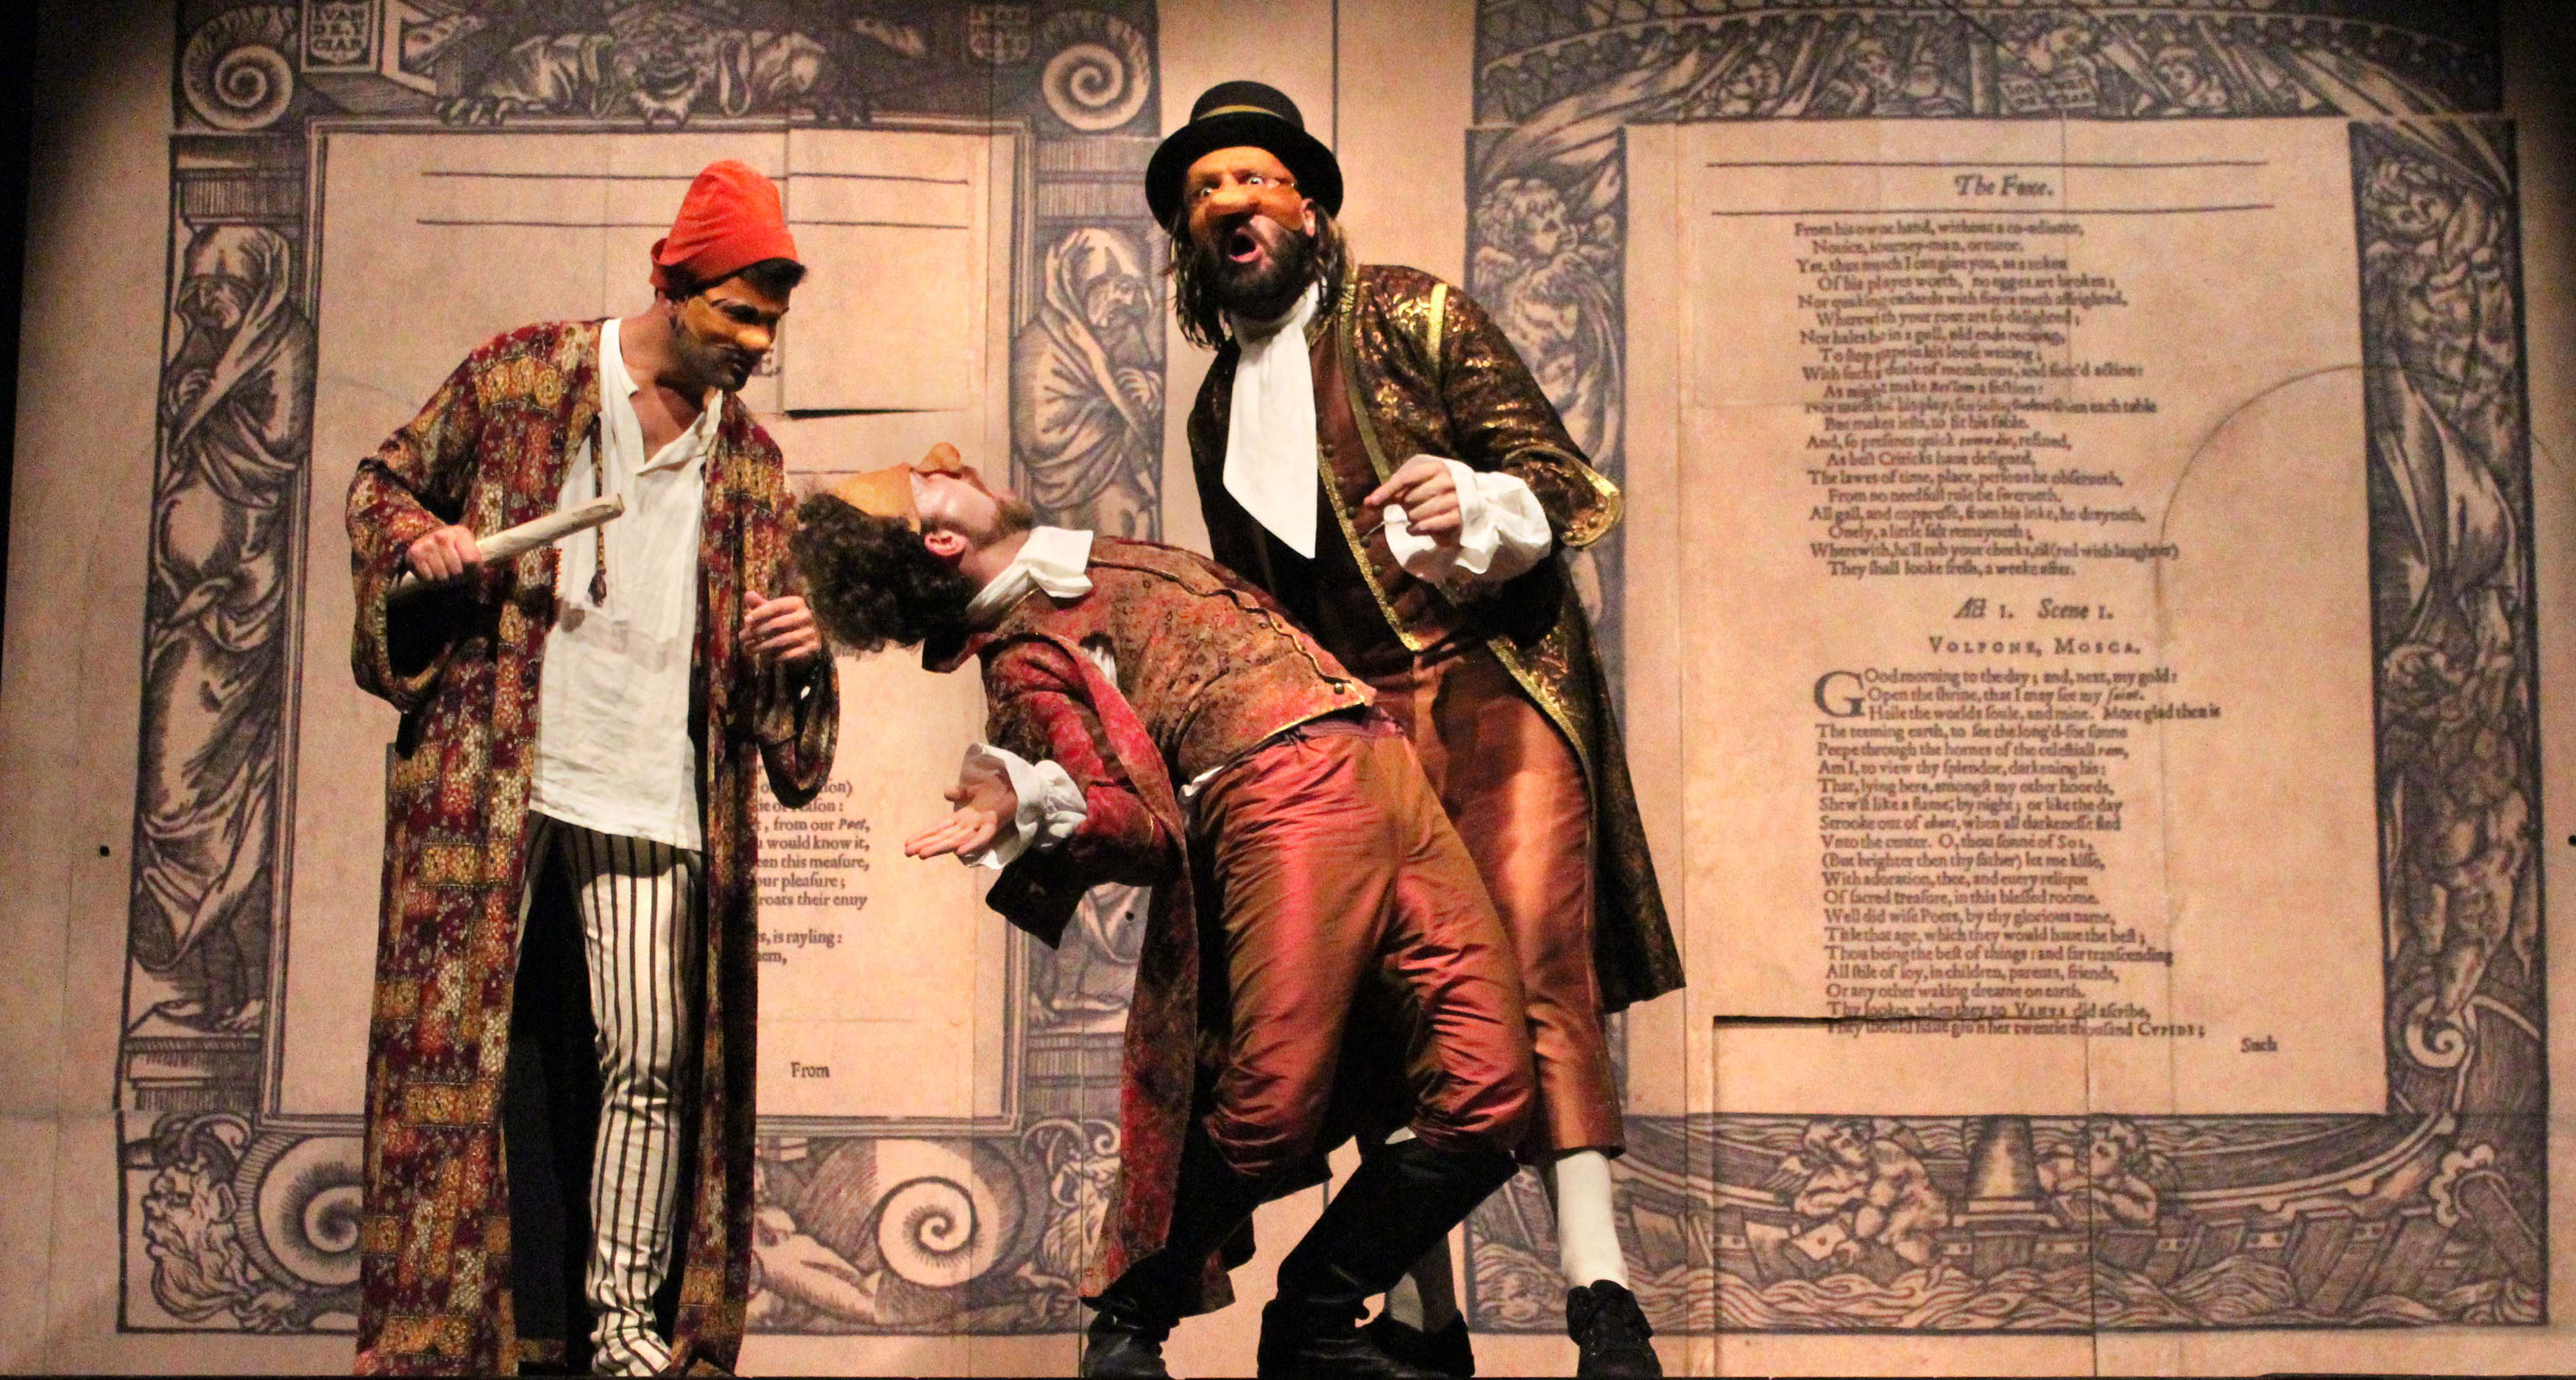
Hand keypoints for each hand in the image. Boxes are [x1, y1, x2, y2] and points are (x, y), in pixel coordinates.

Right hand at [404, 525, 482, 584]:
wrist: (427, 549)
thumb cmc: (455, 556)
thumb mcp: (470, 554)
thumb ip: (477, 565)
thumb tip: (480, 577)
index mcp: (461, 533)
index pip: (472, 561)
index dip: (473, 572)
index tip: (470, 570)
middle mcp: (442, 535)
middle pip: (457, 572)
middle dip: (457, 579)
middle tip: (455, 576)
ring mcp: (427, 543)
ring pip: (442, 577)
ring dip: (444, 582)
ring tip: (444, 575)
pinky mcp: (414, 554)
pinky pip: (428, 579)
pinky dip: (431, 582)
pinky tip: (431, 574)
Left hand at [741, 592, 822, 665]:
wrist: (806, 640)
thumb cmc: (784, 622)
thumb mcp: (773, 612)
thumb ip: (760, 604)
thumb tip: (748, 594)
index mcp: (797, 603)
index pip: (776, 606)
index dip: (760, 613)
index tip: (746, 620)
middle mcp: (806, 616)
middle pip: (778, 623)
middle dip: (758, 631)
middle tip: (743, 637)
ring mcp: (810, 632)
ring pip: (783, 640)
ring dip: (763, 645)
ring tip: (749, 648)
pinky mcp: (812, 648)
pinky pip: (791, 653)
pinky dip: (777, 656)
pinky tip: (765, 657)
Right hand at [903, 755, 1018, 860]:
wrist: (1020, 784)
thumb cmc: (998, 789)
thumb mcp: (974, 789)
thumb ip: (960, 792)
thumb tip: (946, 792)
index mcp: (963, 818)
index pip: (939, 829)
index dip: (924, 836)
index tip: (907, 844)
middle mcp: (969, 825)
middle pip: (944, 837)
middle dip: (925, 844)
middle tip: (907, 853)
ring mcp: (981, 826)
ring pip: (958, 840)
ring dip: (941, 847)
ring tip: (924, 854)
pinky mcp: (995, 824)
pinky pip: (982, 837)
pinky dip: (971, 844)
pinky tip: (959, 852)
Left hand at [1361, 455, 1462, 545]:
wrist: (1461, 511)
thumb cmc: (1431, 497)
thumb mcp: (1411, 489)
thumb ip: (1390, 494)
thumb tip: (1367, 502)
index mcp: (1436, 468)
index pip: (1405, 479)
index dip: (1386, 491)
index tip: (1371, 502)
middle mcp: (1447, 482)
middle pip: (1409, 498)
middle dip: (1406, 506)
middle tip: (1413, 507)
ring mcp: (1455, 501)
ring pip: (1416, 514)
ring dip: (1412, 519)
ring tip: (1419, 517)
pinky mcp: (1456, 520)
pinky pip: (1425, 526)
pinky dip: (1415, 530)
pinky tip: (1415, 529)